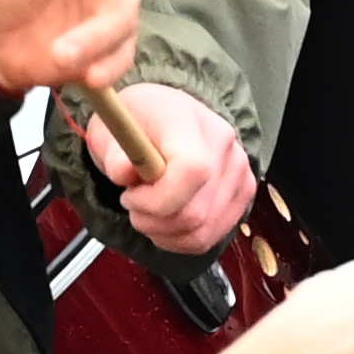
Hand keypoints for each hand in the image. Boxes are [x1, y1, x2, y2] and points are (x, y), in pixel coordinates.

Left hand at [79, 78, 255, 254]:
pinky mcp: (244, 191)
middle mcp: (224, 145)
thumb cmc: (137, 122)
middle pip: (197, 211)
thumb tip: (125, 172)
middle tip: (133, 207)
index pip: (192, 171)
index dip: (158, 200)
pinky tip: (167, 222)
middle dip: (154, 222)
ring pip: (204, 231)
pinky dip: (183, 239)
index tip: (130, 197)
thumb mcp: (109, 130)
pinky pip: (213, 234)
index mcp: (190, 122)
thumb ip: (114, 154)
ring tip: (148, 214)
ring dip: (167, 234)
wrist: (165, 114)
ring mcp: (240, 170)